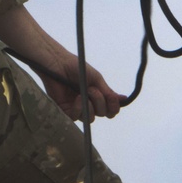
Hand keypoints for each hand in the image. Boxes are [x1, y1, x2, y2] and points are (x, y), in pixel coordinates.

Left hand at [0, 4, 125, 121]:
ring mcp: (77, 108)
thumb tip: (124, 99)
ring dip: (90, 106)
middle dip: (100, 102)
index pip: (110, 110)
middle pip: (102, 114)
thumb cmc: (76, 68)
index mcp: (97, 96)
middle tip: (92, 89)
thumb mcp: (96, 79)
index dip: (113, 108)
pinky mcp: (65, 110)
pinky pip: (76, 118)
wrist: (57, 64)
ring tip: (84, 93)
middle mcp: (88, 103)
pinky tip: (77, 98)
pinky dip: (79, 109)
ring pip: (90, 118)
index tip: (113, 99)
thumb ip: (108, 92)